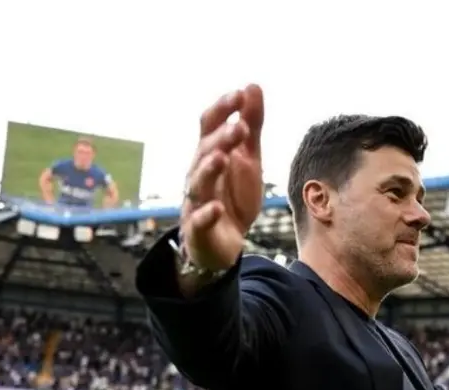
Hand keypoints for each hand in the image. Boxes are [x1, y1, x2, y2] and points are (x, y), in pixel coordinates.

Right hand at [181, 85, 265, 273]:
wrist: (225, 243)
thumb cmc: (233, 196)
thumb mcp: (248, 159)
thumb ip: (251, 125)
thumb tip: (252, 85)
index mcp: (210, 154)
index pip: (210, 126)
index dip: (222, 110)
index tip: (240, 95)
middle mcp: (199, 174)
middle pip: (204, 152)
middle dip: (221, 139)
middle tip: (241, 128)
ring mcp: (196, 201)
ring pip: (198, 183)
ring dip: (209, 170)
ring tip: (223, 158)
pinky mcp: (199, 229)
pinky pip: (199, 221)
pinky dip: (207, 214)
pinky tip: (217, 208)